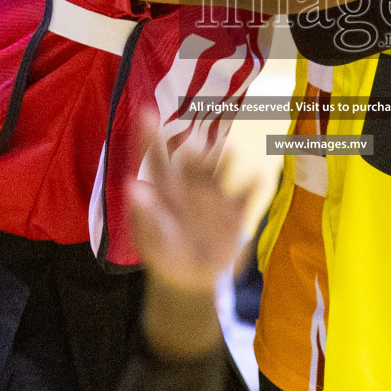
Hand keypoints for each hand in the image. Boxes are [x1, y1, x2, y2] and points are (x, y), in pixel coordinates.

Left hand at [128, 124, 251, 295]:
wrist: (193, 279)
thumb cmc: (165, 252)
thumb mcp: (151, 239)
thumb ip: (144, 215)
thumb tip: (132, 187)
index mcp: (165, 188)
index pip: (155, 157)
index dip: (149, 135)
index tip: (145, 111)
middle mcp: (191, 183)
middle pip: (194, 158)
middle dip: (197, 150)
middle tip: (195, 149)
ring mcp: (216, 194)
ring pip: (223, 166)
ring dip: (226, 157)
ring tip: (229, 152)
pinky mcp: (237, 210)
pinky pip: (248, 193)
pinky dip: (254, 184)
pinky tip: (258, 178)